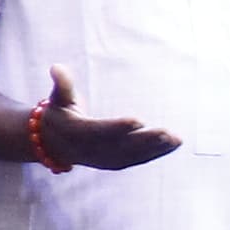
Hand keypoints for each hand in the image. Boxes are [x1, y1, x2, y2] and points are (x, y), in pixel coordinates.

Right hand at [29, 66, 180, 170]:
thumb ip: (62, 84)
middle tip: (167, 132)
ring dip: (155, 149)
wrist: (53, 143)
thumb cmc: (59, 114)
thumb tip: (56, 67)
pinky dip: (155, 154)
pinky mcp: (114, 163)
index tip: (139, 121)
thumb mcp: (58, 98)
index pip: (100, 131)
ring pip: (132, 155)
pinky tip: (173, 145)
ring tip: (176, 139)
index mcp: (78, 133)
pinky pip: (136, 159)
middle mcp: (91, 150)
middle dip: (145, 140)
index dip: (119, 127)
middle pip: (121, 146)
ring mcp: (103, 159)